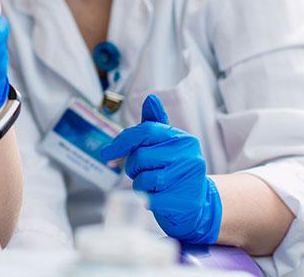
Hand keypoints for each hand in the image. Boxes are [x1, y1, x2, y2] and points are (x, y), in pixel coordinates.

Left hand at [101, 94, 221, 244]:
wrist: (196, 204)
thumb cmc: (173, 172)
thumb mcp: (165, 147)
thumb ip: (154, 125)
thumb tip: (150, 99)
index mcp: (182, 138)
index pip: (145, 131)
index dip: (121, 142)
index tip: (107, 154)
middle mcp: (188, 154)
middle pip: (141, 156)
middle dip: (133, 167)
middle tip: (140, 173)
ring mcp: (188, 177)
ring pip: (144, 179)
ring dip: (140, 184)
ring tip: (153, 185)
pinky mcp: (184, 200)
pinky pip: (150, 198)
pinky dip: (148, 199)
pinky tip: (159, 197)